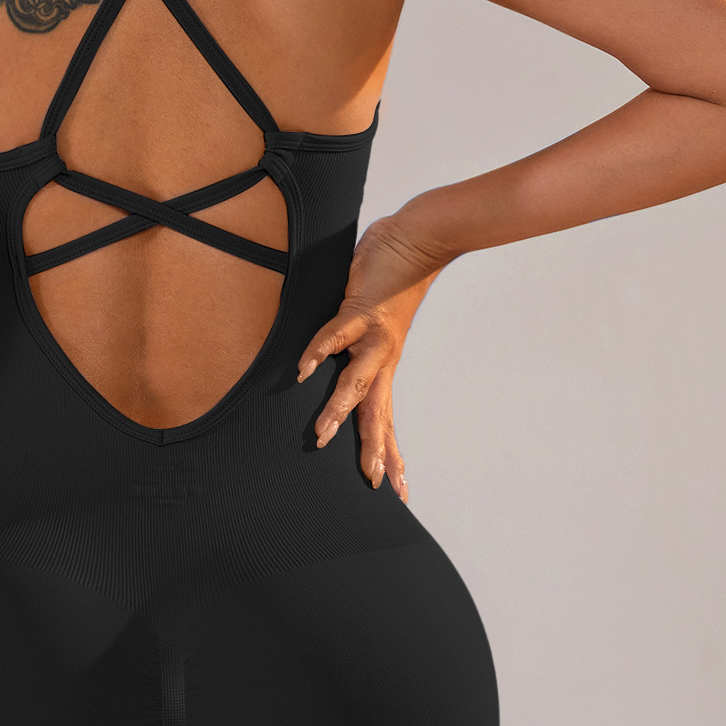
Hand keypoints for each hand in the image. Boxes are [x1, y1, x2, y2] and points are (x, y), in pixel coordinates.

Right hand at [297, 212, 444, 498]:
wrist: (419, 237)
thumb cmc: (393, 279)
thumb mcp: (374, 323)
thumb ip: (355, 343)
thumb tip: (331, 358)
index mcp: (384, 365)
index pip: (387, 417)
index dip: (392, 453)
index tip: (397, 488)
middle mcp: (382, 357)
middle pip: (378, 412)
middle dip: (373, 448)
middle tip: (372, 481)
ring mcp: (373, 336)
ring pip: (357, 382)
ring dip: (340, 410)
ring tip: (323, 436)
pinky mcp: (361, 310)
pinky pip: (335, 335)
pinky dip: (319, 351)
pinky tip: (305, 370)